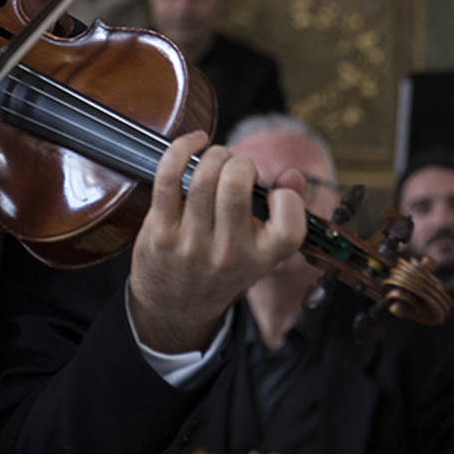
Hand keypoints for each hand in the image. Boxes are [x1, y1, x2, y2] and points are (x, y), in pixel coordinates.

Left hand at [127, 134, 306, 354]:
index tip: (273, 194)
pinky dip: (180, 150)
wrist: (174, 308)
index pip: (290, 221)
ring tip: (215, 159)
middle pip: (236, 184)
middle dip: (239, 162)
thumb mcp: (261, 254)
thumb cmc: (221, 271)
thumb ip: (284, 213)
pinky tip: (191, 145)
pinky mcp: (161, 230)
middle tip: (236, 168)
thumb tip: (292, 175)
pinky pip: (168, 178)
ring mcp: (192, 242)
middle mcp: (229, 252)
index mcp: (262, 258)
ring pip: (204, 176)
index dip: (286, 197)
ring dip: (213, 155)